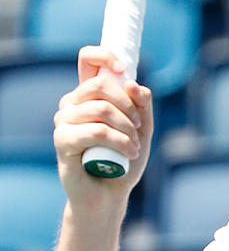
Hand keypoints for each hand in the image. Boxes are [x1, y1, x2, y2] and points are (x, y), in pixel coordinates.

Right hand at [53, 46, 153, 212]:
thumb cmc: (125, 158)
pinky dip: (119, 141)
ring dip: (127, 128)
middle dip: (128, 105)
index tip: (123, 70)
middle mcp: (73, 103)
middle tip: (140, 126)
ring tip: (135, 147)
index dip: (104, 56)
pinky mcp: (62, 141)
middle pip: (99, 84)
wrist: (111, 194)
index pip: (87, 60)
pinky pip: (95, 131)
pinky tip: (129, 153)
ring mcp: (64, 121)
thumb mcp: (143, 127)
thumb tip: (133, 84)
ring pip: (100, 108)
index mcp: (91, 95)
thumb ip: (143, 103)